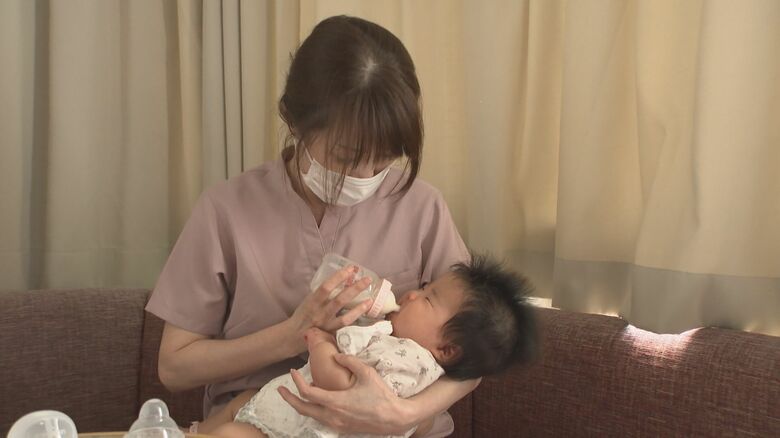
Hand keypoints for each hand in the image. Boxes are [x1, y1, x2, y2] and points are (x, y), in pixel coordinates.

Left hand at [277, 353, 412, 434]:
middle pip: (302, 409)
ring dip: (301, 404)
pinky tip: (316, 402)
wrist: (394, 418)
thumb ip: (349, 361)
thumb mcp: (367, 373)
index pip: (307, 393)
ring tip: (296, 394)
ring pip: (310, 416)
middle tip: (280, 389)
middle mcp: (332, 416)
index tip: (293, 371)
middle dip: (288, 399)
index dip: (296, 382)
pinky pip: (321, 419)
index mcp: (335, 402)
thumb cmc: (381, 395)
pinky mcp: (342, 428)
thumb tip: (336, 355)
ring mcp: (336, 424)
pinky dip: (313, 410)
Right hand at [286, 266, 372, 353]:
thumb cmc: (302, 315)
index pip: (326, 287)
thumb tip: (340, 279)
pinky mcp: (331, 333)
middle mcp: (320, 313)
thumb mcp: (308, 300)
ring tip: (371, 298)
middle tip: (368, 279)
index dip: (339, 277)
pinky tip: (365, 309)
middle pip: (339, 300)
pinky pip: (345, 325)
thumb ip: (322, 293)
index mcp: (312, 301)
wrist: (292, 336)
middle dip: (355, 288)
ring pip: (345, 315)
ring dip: (359, 306)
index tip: (351, 268)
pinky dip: (356, 316)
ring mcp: (327, 324)